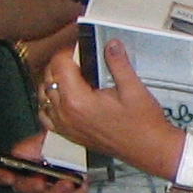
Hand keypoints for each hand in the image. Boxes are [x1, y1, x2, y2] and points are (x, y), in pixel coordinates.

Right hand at [0, 129, 92, 192]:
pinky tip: (84, 186)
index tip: (10, 177)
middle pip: (21, 190)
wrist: (97, 154)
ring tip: (72, 182)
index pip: (4, 173)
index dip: (3, 175)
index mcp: (27, 165)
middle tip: (41, 182)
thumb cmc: (71, 144)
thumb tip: (17, 152)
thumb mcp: (51, 138)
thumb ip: (33, 146)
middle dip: (30, 186)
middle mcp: (36, 181)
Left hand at [37, 39, 179, 181]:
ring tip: (71, 75)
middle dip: (60, 64)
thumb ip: (118, 63)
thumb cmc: (142, 123)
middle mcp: (66, 114)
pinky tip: (63, 98)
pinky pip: (46, 116)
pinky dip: (50, 104)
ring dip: (53, 82)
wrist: (148, 148)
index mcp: (78, 100)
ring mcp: (65, 126)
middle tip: (78, 58)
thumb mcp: (133, 88)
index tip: (79, 48)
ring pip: (44, 96)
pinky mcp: (68, 135)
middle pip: (49, 78)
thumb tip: (111, 44)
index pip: (59, 66)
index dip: (68, 52)